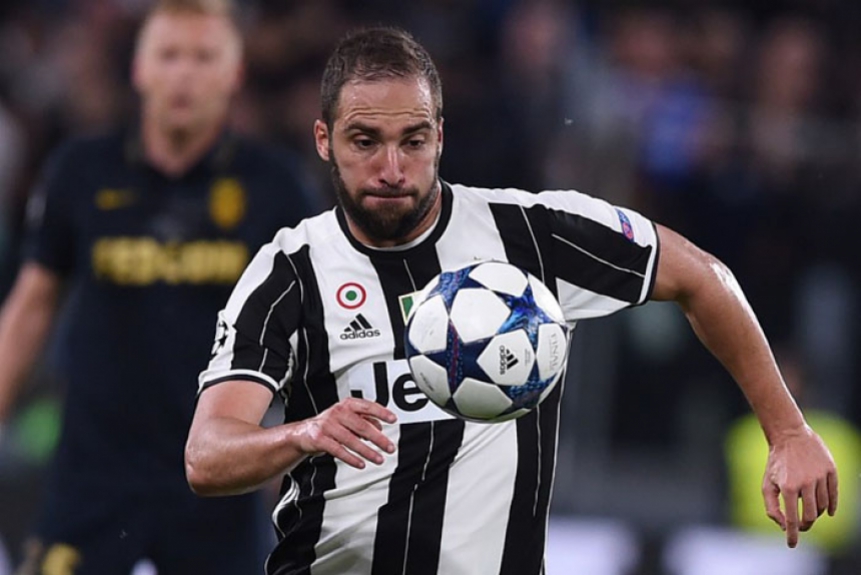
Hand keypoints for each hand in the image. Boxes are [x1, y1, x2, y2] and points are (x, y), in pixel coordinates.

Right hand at [294, 398, 396, 468]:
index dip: (381, 412)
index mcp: (346, 405)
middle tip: (389, 447)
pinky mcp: (320, 439)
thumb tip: (380, 426)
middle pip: (361, 425)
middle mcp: (337, 413)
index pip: (367, 406)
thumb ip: (364, 420)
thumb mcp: (347, 418)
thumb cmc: (329, 424)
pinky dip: (352, 458)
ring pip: (351, 440)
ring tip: (379, 459)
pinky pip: (339, 450)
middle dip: (378, 439)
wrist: (303, 433)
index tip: (393, 419)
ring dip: (367, 451)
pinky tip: (361, 463)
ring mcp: (328, 425)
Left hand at [762, 424, 837, 547]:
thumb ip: (772, 508)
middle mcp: (806, 483)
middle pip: (811, 516)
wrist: (789, 436)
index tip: (792, 545)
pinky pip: (834, 495)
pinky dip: (832, 507)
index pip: (793, 520)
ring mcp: (820, 476)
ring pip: (823, 506)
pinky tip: (827, 512)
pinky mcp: (831, 470)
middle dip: (805, 526)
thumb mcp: (767, 484)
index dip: (793, 535)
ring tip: (807, 510)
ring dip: (816, 513)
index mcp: (788, 487)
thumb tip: (784, 527)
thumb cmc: (776, 463)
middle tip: (800, 527)